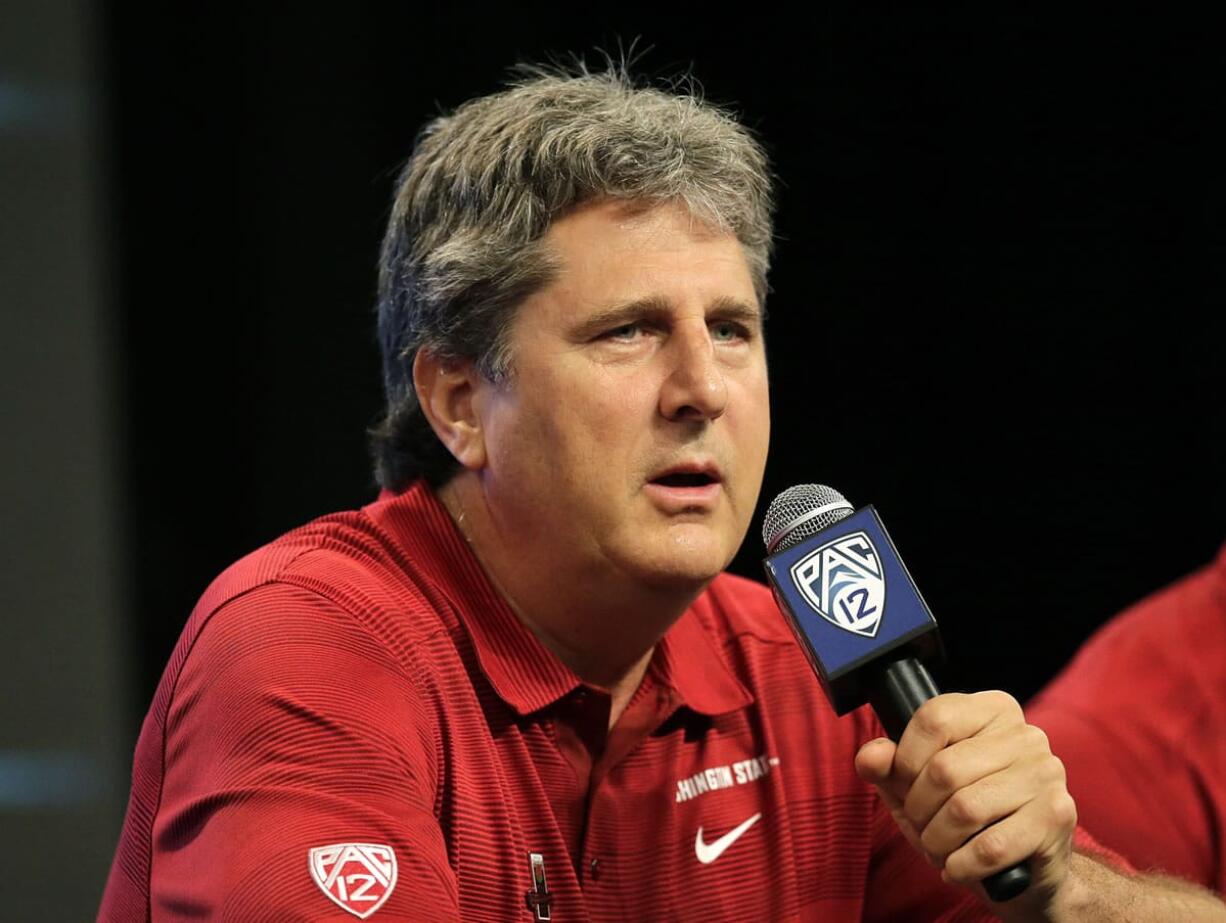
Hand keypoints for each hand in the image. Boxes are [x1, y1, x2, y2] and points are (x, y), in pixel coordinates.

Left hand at [855, 691, 1076, 909]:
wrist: (1028, 872)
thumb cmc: (967, 820)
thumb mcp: (917, 788)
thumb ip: (887, 767)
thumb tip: (871, 756)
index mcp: (992, 710)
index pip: (934, 717)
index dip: (905, 759)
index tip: (905, 784)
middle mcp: (1025, 734)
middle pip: (944, 768)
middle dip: (919, 809)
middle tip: (924, 826)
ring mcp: (1046, 773)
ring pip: (965, 808)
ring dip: (938, 841)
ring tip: (940, 849)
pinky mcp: (1057, 816)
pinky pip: (990, 846)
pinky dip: (961, 865)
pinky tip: (959, 868)